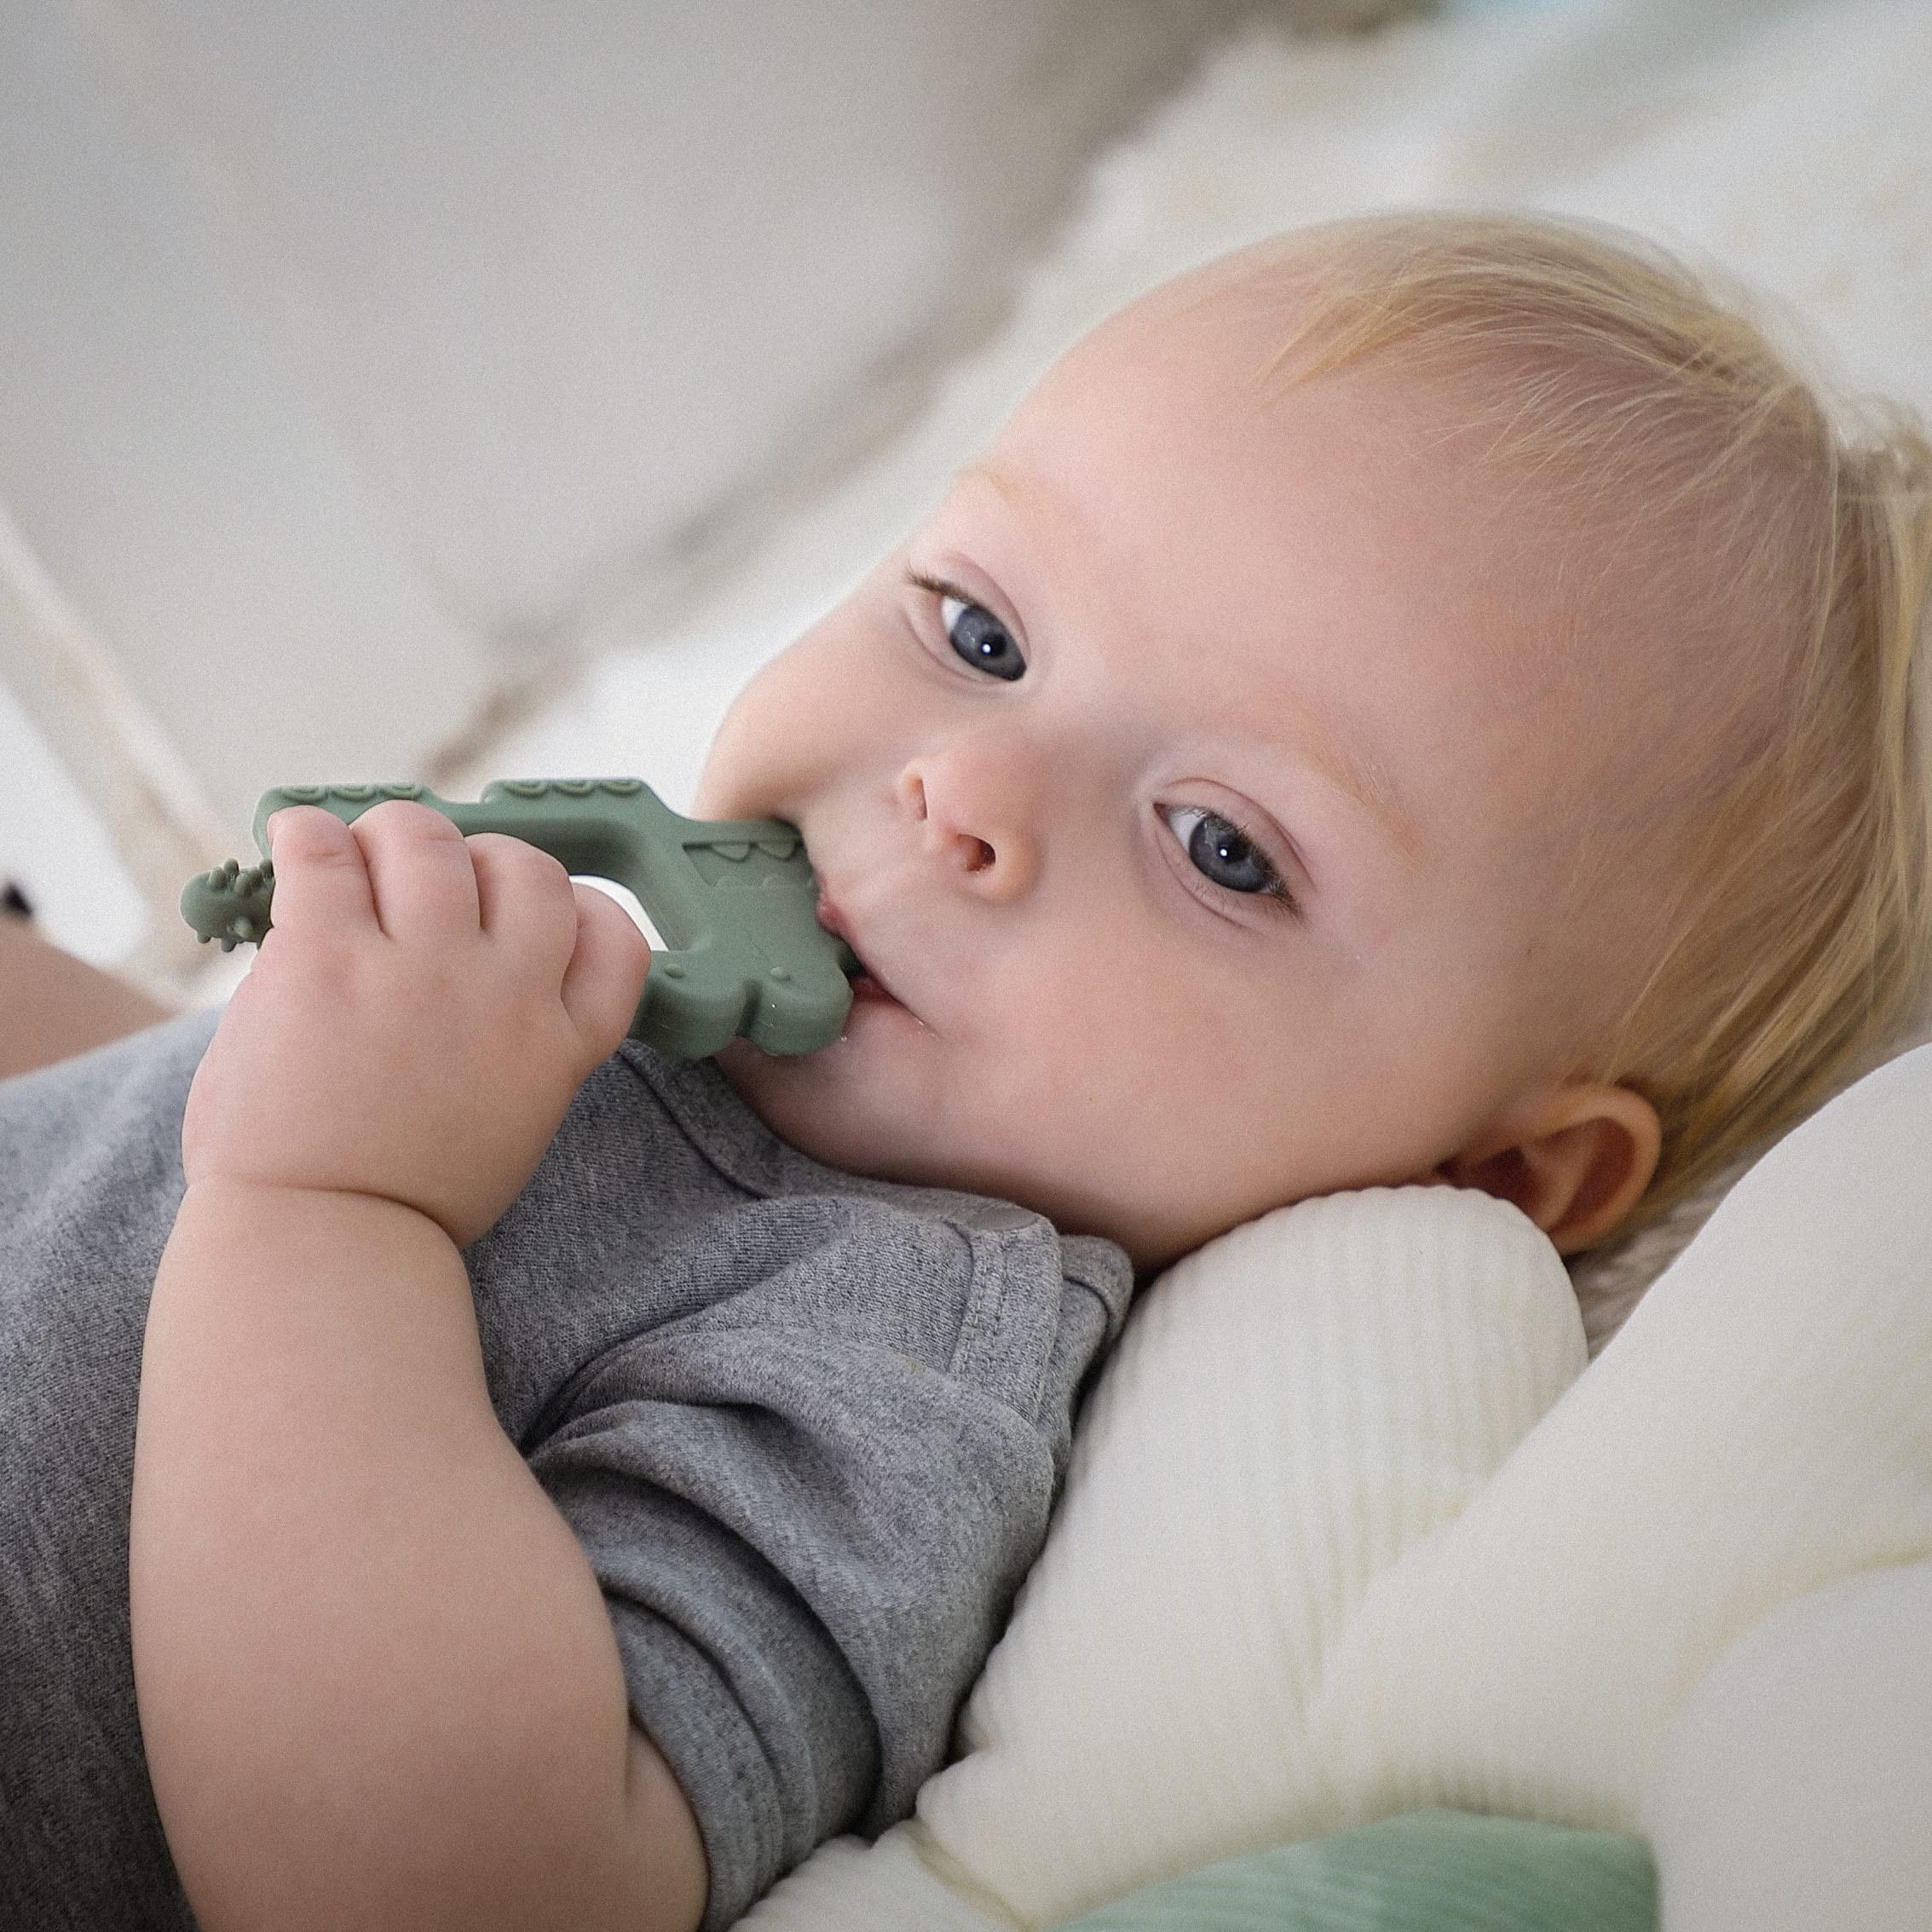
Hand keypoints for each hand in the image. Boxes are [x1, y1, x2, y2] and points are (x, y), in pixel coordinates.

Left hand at [180, 801, 651, 1245]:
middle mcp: (504, 993)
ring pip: (428, 838)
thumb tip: (470, 965)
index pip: (613, 933)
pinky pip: (324, 851)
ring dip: (392, 837)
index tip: (523, 917)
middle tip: (425, 887)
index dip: (575, 906)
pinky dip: (308, 835)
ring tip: (357, 864)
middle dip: (479, 862)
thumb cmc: (404, 1203)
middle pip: (527, 867)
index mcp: (558, 1043)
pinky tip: (298, 847)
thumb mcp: (513, 1125)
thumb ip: (517, 1045)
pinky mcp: (326, 958)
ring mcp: (419, 970)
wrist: (323, 1246)